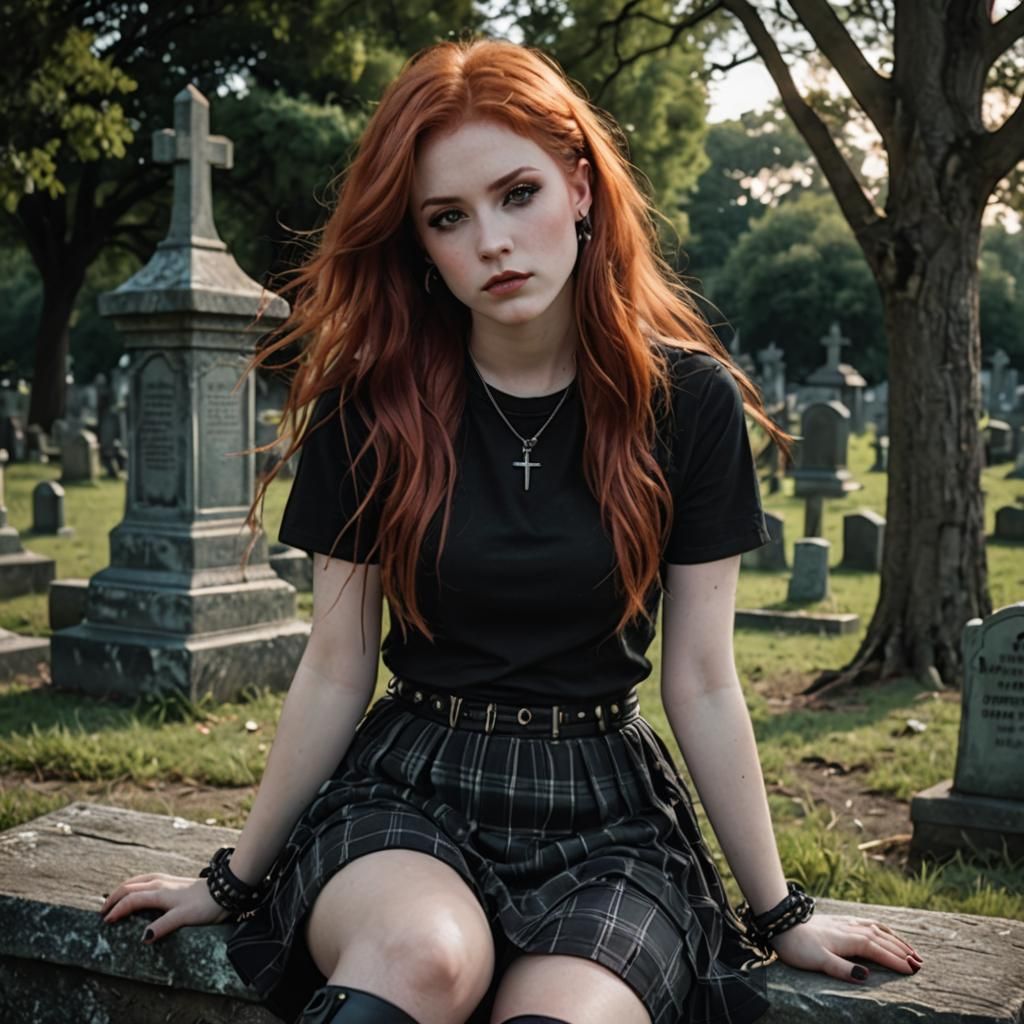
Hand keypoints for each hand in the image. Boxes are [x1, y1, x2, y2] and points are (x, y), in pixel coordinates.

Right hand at [98, 873, 230, 943]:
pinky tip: (138, 889)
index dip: (117, 910)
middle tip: (103, 912)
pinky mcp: (173, 881)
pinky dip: (136, 885)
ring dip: (124, 889)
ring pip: (138, 881)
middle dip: (114, 898)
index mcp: (159, 892)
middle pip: (130, 887)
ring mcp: (167, 880)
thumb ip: (163, 926)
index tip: (106, 922)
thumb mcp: (184, 917)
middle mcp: (160, 883)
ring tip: (114, 900)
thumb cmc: (205, 905)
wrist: (225, 890)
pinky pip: (147, 880)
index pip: (131, 899)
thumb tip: (143, 937)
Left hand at [769, 913, 923, 982]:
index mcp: (849, 939)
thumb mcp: (818, 961)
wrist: (782, 925)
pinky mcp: (841, 921)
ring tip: (912, 950)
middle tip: (920, 964)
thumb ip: (842, 969)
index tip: (913, 970)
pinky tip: (885, 932)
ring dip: (896, 940)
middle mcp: (851, 928)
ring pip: (878, 929)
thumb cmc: (798, 946)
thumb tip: (865, 976)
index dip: (896, 960)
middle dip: (902, 951)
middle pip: (883, 939)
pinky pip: (868, 923)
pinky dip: (883, 929)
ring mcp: (847, 923)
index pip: (879, 950)